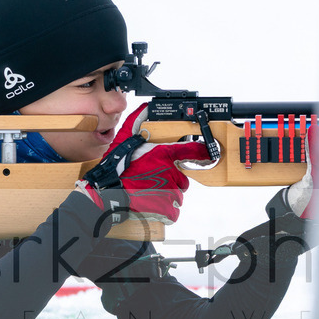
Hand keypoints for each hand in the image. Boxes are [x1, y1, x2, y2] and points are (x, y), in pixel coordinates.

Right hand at [79, 103, 215, 223]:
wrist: (108, 193)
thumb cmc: (116, 167)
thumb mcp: (123, 140)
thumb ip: (136, 122)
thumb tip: (145, 107)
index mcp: (162, 155)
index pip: (190, 151)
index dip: (201, 151)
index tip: (209, 153)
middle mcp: (169, 173)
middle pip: (182, 180)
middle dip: (172, 182)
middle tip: (155, 181)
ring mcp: (169, 192)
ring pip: (177, 195)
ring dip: (168, 196)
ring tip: (151, 192)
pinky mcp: (167, 208)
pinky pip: (174, 211)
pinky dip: (166, 211)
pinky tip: (153, 204)